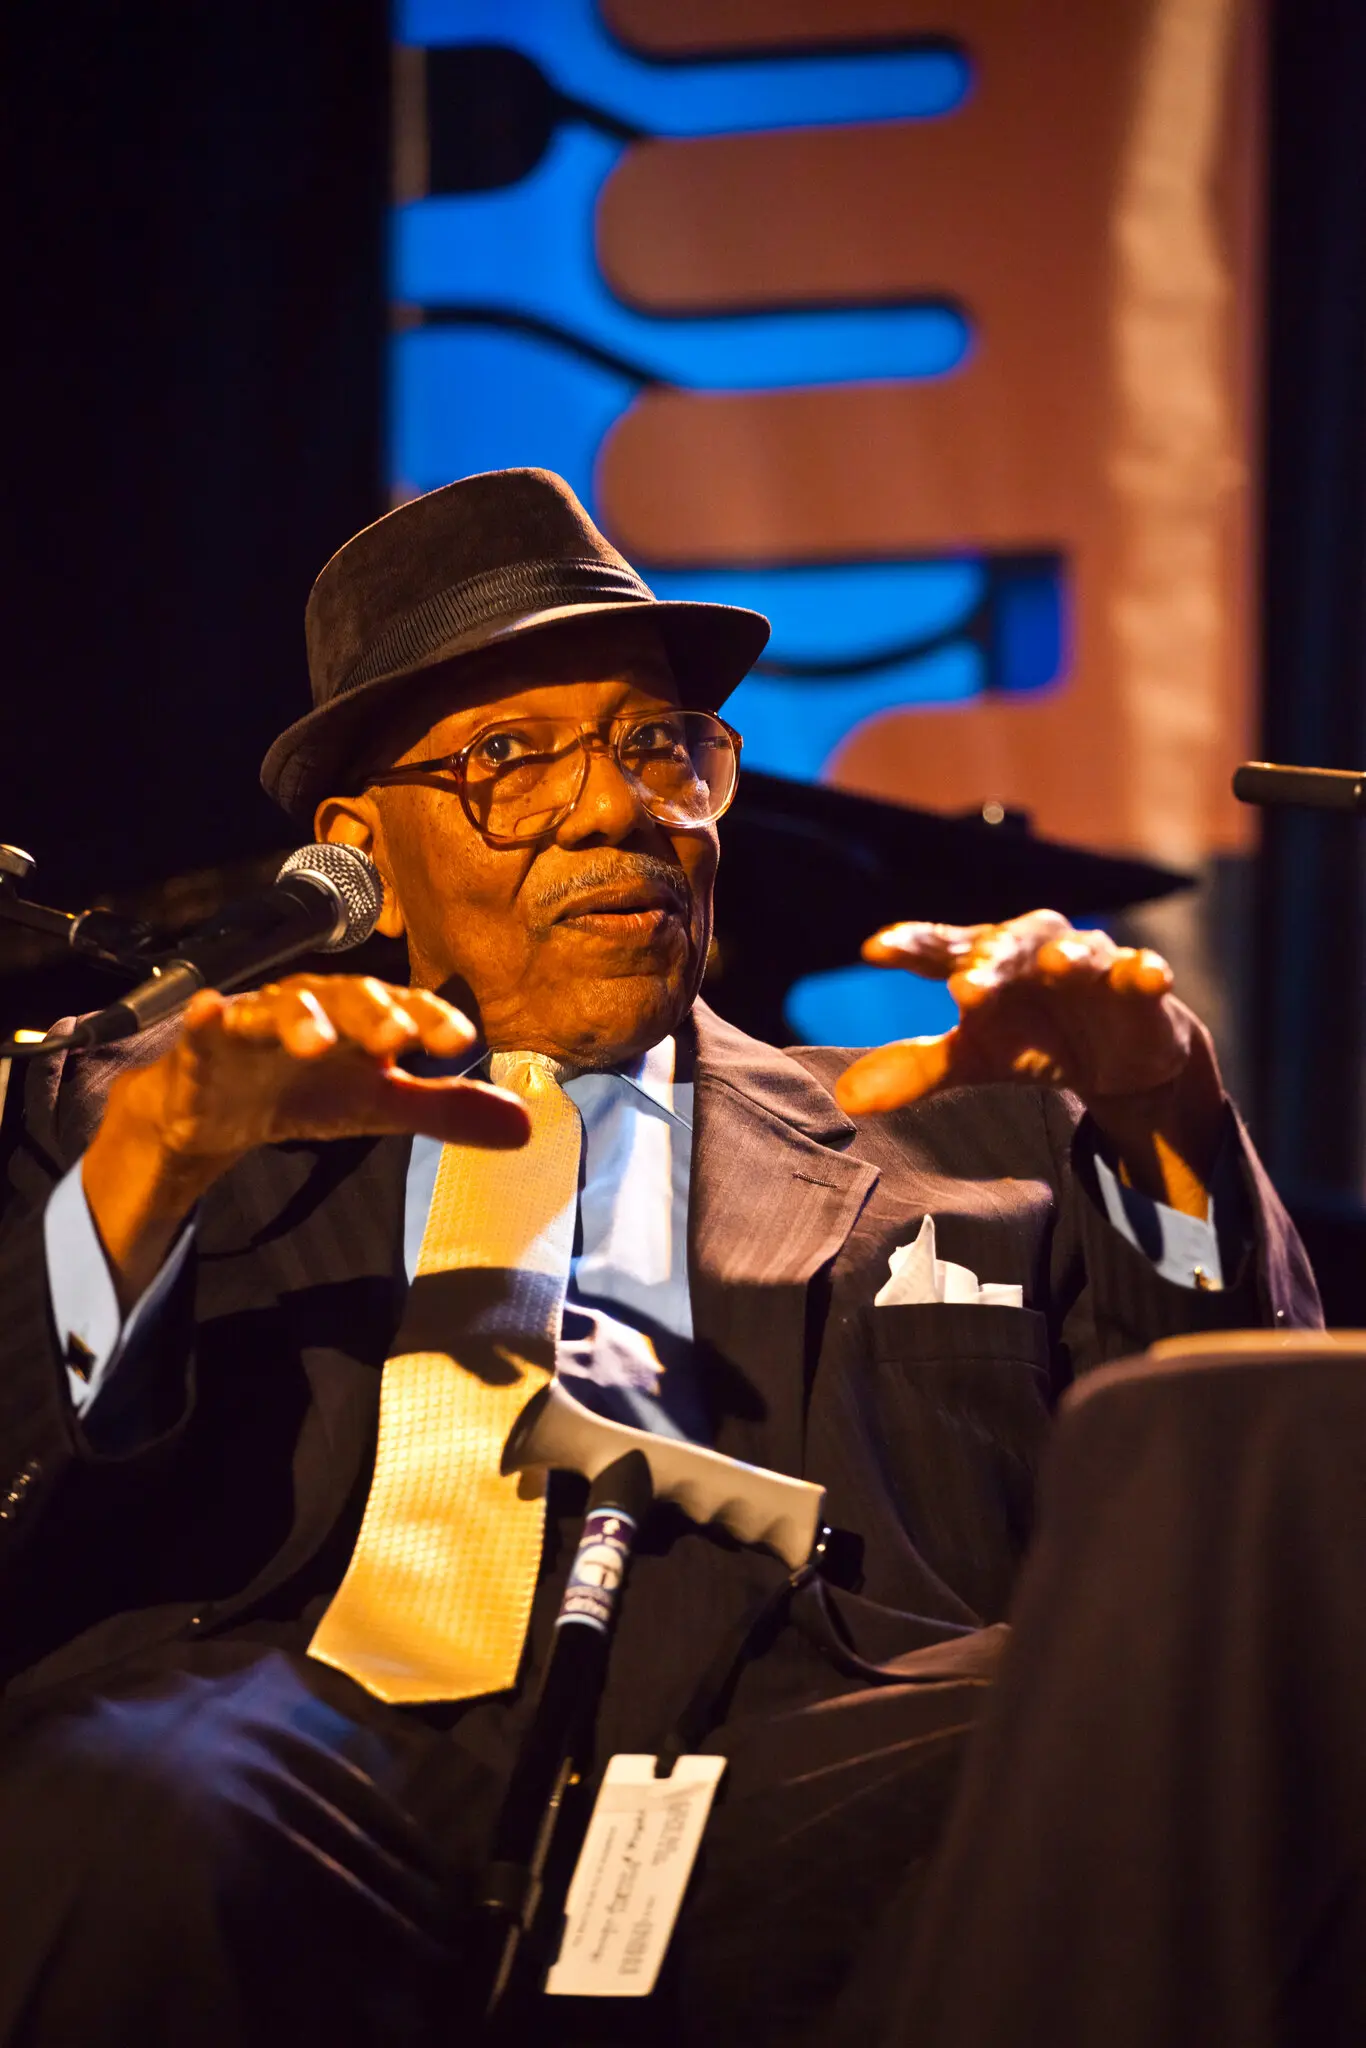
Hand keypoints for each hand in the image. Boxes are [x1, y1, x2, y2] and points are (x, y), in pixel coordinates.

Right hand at [82, 976, 529, 1305]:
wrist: (218, 1108)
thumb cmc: (309, 1088)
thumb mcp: (379, 1105)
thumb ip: (446, 1111)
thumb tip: (527, 1128)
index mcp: (361, 1022)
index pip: (405, 1011)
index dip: (432, 1020)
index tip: (461, 1040)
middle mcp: (315, 1009)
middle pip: (346, 1000)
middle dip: (371, 1014)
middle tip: (396, 1037)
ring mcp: (257, 1023)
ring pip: (278, 1010)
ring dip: (297, 1020)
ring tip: (314, 1040)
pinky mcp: (205, 1045)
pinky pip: (207, 1027)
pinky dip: (209, 1018)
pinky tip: (209, 1012)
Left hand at [833, 910, 1224, 1215]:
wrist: (1114, 1054)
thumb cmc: (1030, 1039)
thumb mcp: (973, 1058)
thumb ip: (917, 1069)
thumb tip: (848, 1099)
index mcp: (983, 962)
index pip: (938, 947)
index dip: (910, 945)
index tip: (874, 951)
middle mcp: (1032, 951)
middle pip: (1007, 943)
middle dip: (990, 957)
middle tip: (965, 982)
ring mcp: (1089, 963)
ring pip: (1078, 949)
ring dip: (1069, 955)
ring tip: (1057, 966)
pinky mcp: (1139, 984)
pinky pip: (1144, 971)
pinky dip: (1146, 971)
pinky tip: (1148, 975)